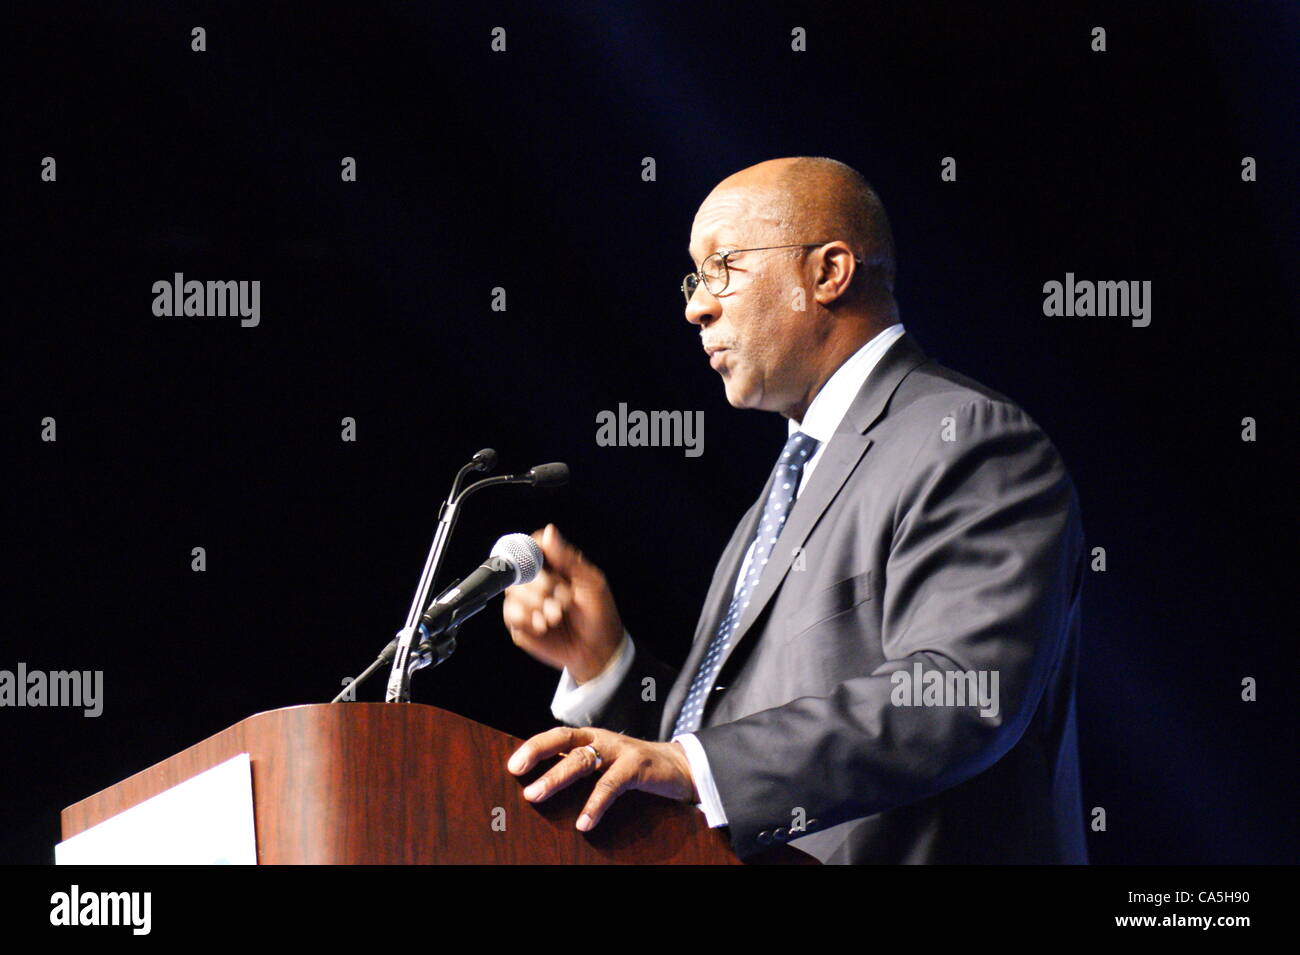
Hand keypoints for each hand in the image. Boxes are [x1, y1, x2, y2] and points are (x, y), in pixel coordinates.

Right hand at [502, 524, 623, 682]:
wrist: (598, 650)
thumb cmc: (599, 613)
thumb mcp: (591, 582)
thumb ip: (567, 559)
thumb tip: (549, 531)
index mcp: (555, 565)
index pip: (532, 546)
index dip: (531, 551)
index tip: (541, 564)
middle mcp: (538, 580)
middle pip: (520, 569)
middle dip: (542, 585)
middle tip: (563, 598)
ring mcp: (527, 602)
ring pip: (513, 592)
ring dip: (536, 604)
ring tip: (557, 616)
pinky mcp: (521, 623)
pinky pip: (511, 614)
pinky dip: (527, 619)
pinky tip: (544, 626)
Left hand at [508, 727, 697, 830]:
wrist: (682, 768)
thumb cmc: (636, 770)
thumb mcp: (606, 767)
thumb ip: (581, 772)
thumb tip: (543, 791)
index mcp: (591, 739)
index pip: (557, 737)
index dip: (535, 748)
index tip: (513, 765)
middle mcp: (602, 740)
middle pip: (565, 742)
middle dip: (539, 756)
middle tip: (518, 775)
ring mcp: (620, 750)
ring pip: (583, 760)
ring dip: (557, 778)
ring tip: (536, 796)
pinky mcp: (638, 766)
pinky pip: (611, 784)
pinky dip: (595, 803)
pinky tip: (584, 822)